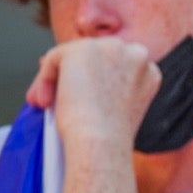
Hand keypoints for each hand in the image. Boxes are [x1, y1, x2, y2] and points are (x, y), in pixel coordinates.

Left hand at [27, 37, 161, 144]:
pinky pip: (54, 58)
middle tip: (55, 100)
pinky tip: (44, 100)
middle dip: (74, 75)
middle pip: (95, 55)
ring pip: (72, 56)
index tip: (79, 95)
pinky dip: (44, 79)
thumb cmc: (111, 139)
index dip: (94, 78)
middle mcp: (135, 54)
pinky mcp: (82, 49)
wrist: (102, 143)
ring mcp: (110, 48)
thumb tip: (79, 84)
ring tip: (47, 104)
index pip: (115, 64)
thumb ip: (110, 91)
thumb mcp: (122, 110)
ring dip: (57, 79)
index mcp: (149, 71)